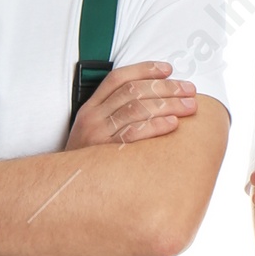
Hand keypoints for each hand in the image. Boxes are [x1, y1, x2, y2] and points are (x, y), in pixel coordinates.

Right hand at [67, 61, 197, 148]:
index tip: (168, 69)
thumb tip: (153, 104)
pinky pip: (133, 134)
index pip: (118, 78)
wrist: (66, 186)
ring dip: (168, 104)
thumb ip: (114, 116)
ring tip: (189, 106)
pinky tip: (172, 124)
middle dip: (165, 87)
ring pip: (136, 109)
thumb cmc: (86, 160)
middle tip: (188, 90)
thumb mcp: (92, 132)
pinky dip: (155, 126)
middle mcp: (93, 117)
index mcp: (90, 108)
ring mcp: (98, 134)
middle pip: (133, 91)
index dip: (145, 70)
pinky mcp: (105, 153)